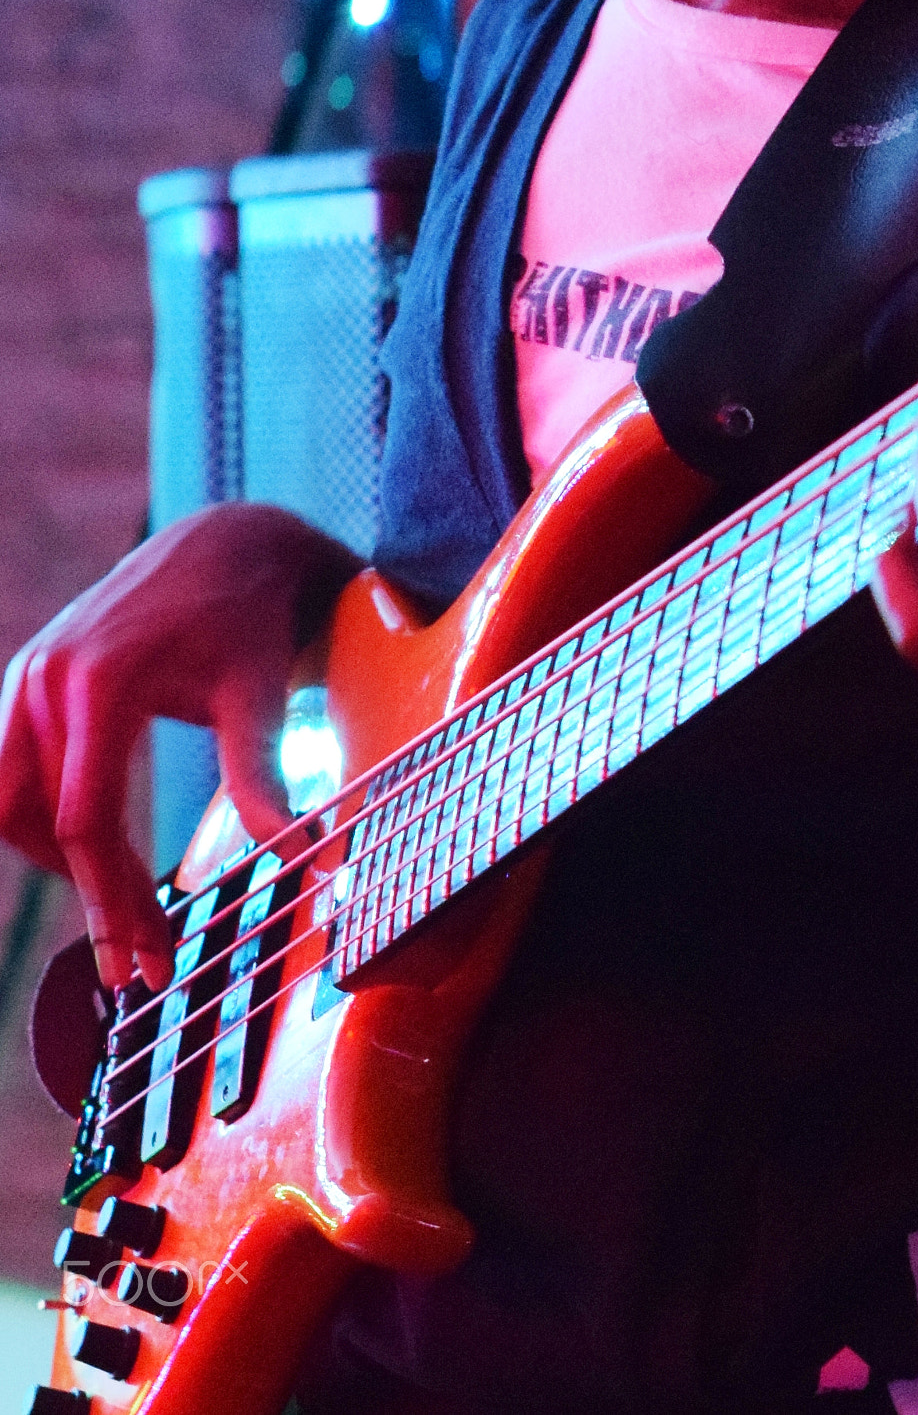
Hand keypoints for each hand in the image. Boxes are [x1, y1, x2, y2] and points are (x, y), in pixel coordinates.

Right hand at [0, 504, 361, 989]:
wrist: (229, 543)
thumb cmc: (251, 619)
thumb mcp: (262, 694)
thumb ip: (262, 776)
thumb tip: (298, 852)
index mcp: (99, 684)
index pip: (85, 821)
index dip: (113, 903)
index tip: (145, 964)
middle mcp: (46, 678)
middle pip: (34, 821)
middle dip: (86, 896)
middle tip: (140, 957)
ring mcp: (28, 675)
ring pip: (5, 801)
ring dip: (57, 862)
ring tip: (124, 910)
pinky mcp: (31, 678)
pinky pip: (9, 769)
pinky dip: (42, 820)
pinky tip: (93, 857)